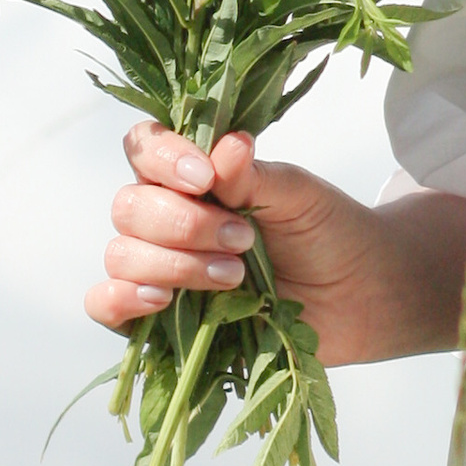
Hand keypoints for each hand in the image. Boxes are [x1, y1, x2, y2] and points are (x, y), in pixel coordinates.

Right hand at [86, 125, 465, 363]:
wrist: (360, 295)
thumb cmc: (328, 232)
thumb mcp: (299, 196)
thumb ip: (254, 175)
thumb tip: (227, 145)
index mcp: (192, 175)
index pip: (143, 148)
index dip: (161, 159)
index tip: (206, 179)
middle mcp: (166, 217)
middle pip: (128, 207)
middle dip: (183, 224)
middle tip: (243, 241)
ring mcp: (159, 268)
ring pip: (121, 256)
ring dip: (174, 265)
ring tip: (235, 276)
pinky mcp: (159, 319)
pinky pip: (105, 306)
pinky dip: (120, 301)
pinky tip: (160, 301)